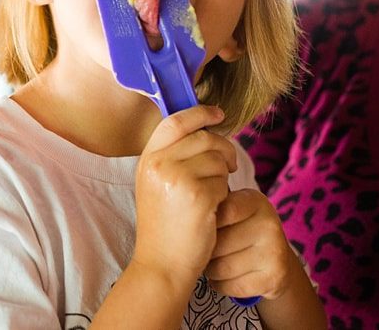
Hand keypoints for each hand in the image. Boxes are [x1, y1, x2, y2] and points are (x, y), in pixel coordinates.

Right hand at [133, 105, 237, 287]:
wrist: (162, 264)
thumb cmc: (165, 226)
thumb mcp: (156, 185)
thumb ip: (173, 157)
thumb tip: (206, 130)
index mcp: (148, 159)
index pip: (176, 121)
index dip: (199, 113)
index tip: (218, 114)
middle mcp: (159, 164)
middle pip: (204, 138)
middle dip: (224, 149)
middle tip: (230, 165)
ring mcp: (178, 178)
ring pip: (218, 159)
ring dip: (224, 176)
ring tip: (212, 196)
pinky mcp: (199, 195)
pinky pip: (224, 182)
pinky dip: (225, 195)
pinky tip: (213, 210)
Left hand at [205, 188, 299, 300]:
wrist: (274, 259)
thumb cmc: (239, 229)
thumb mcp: (230, 210)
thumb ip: (210, 205)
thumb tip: (184, 206)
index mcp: (254, 201)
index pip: (223, 211)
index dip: (205, 224)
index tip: (200, 228)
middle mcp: (269, 223)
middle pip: (218, 244)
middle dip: (205, 251)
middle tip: (205, 250)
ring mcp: (274, 251)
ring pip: (222, 268)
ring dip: (210, 270)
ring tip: (213, 263)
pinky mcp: (274, 277)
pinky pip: (232, 286)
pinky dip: (221, 285)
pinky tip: (224, 277)